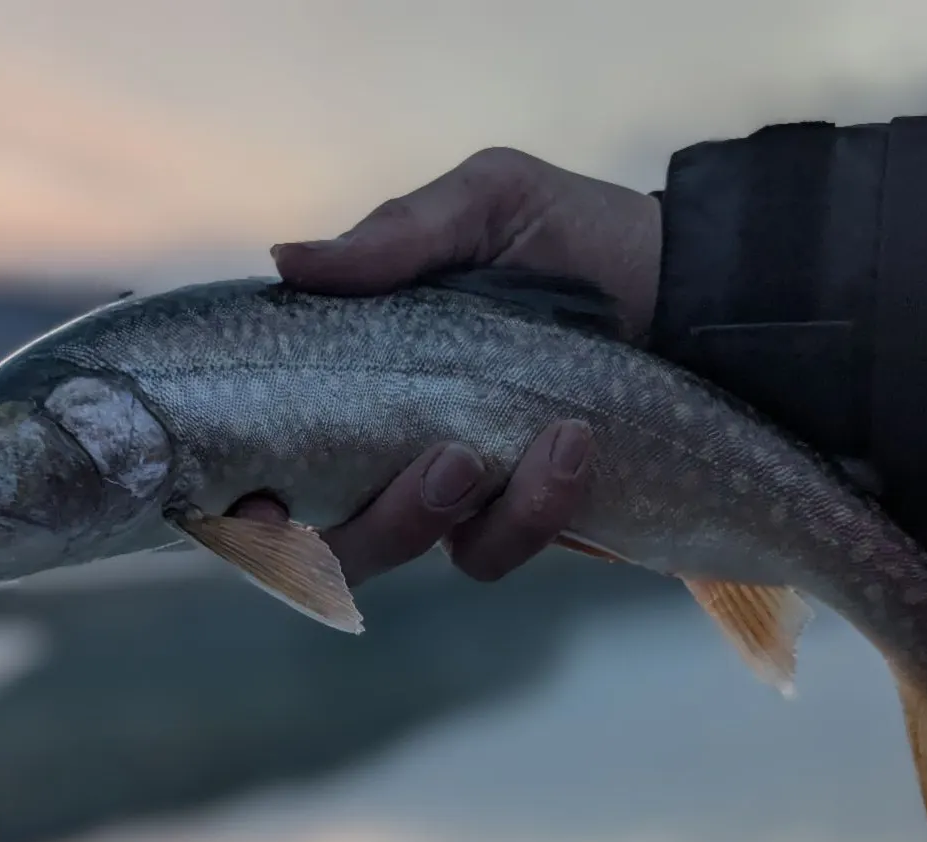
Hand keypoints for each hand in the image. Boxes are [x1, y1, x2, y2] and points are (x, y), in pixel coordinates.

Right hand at [233, 148, 657, 585]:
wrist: (684, 279)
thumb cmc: (568, 234)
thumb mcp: (486, 204)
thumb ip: (396, 237)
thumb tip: (287, 261)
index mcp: (353, 376)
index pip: (268, 459)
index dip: (241, 508)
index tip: (255, 506)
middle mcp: (385, 446)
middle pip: (331, 538)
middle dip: (369, 526)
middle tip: (442, 460)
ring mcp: (453, 492)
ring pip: (407, 552)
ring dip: (449, 515)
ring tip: (530, 443)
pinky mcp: (522, 517)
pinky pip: (494, 550)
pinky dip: (533, 510)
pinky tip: (576, 447)